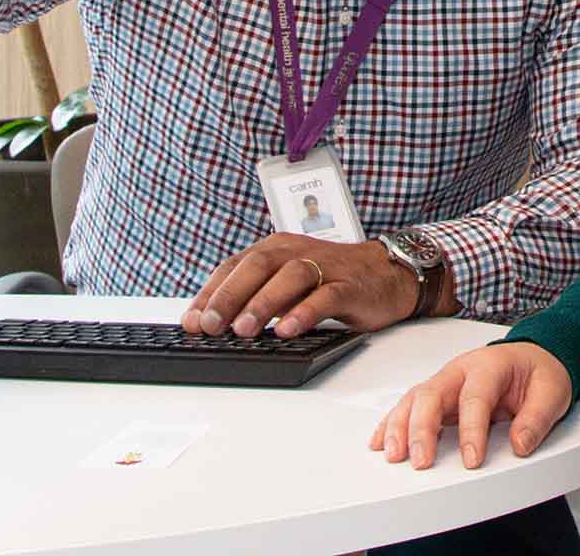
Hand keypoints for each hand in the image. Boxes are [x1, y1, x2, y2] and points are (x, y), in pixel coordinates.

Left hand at [182, 234, 431, 338]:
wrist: (387, 274)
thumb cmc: (330, 280)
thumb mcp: (287, 284)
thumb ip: (256, 297)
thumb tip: (215, 324)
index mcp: (276, 249)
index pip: (235, 266)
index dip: (211, 293)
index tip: (192, 321)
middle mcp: (296, 252)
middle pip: (257, 267)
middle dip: (229, 296)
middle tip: (210, 326)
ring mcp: (325, 267)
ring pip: (289, 277)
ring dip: (263, 303)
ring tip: (243, 330)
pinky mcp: (348, 285)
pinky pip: (325, 296)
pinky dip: (304, 312)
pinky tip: (288, 330)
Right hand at [368, 343, 570, 470]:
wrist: (534, 356)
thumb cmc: (538, 371)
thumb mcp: (552, 391)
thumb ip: (537, 418)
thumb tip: (520, 444)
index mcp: (490, 365)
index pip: (475, 397)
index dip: (471, 430)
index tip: (472, 460)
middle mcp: (461, 370)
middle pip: (432, 394)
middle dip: (422, 429)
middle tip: (421, 461)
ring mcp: (446, 381)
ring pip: (414, 399)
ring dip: (399, 427)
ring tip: (393, 454)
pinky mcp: (438, 394)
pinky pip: (409, 406)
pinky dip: (391, 424)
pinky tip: (380, 442)